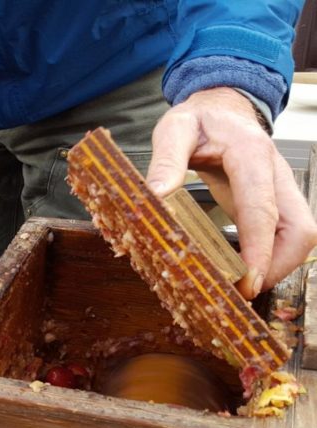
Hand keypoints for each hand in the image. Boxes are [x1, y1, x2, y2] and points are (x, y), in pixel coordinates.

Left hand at [147, 87, 316, 298]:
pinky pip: (286, 234)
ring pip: (299, 235)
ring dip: (278, 265)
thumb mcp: (174, 129)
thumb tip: (156, 194)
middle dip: (277, 265)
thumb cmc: (199, 119)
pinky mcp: (276, 201)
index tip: (247, 278)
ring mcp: (280, 189)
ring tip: (242, 287)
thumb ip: (166, 159)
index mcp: (251, 154)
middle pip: (299, 229)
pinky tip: (244, 270)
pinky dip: (272, 256)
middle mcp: (275, 173)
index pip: (263, 207)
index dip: (259, 247)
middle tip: (243, 291)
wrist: (221, 107)